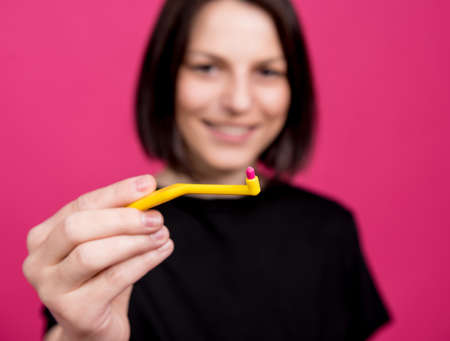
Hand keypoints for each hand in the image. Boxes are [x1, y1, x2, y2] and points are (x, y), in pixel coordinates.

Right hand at [23, 175, 173, 340]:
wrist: (94, 327)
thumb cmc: (100, 279)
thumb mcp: (107, 244)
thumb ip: (120, 219)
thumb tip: (148, 189)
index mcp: (44, 236)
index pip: (81, 205)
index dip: (117, 192)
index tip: (149, 184)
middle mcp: (38, 261)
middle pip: (78, 227)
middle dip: (123, 218)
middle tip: (157, 217)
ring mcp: (50, 288)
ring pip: (92, 254)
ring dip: (135, 241)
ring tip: (163, 235)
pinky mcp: (73, 311)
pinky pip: (113, 279)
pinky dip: (143, 261)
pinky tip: (162, 251)